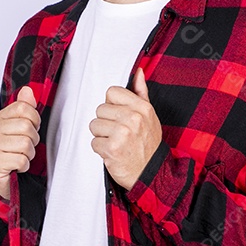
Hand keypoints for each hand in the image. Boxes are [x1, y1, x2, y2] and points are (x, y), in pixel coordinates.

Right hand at [0, 85, 39, 201]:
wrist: (6, 178)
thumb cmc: (14, 152)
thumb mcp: (22, 128)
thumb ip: (25, 108)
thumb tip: (27, 90)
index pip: (22, 107)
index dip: (34, 119)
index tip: (32, 127)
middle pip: (26, 126)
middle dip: (33, 139)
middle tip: (26, 146)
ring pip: (25, 143)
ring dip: (29, 154)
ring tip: (21, 156)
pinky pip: (21, 160)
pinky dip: (24, 165)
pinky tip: (17, 166)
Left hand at [89, 67, 162, 190]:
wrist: (150, 173)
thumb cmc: (148, 145)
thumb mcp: (150, 116)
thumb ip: (141, 93)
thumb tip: (138, 73)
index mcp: (142, 108)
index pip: (112, 92)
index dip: (112, 104)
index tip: (118, 115)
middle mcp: (133, 118)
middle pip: (100, 109)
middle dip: (105, 122)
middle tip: (118, 133)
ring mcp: (122, 133)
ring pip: (94, 125)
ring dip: (102, 136)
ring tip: (116, 142)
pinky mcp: (112, 148)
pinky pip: (94, 142)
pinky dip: (101, 149)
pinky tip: (113, 152)